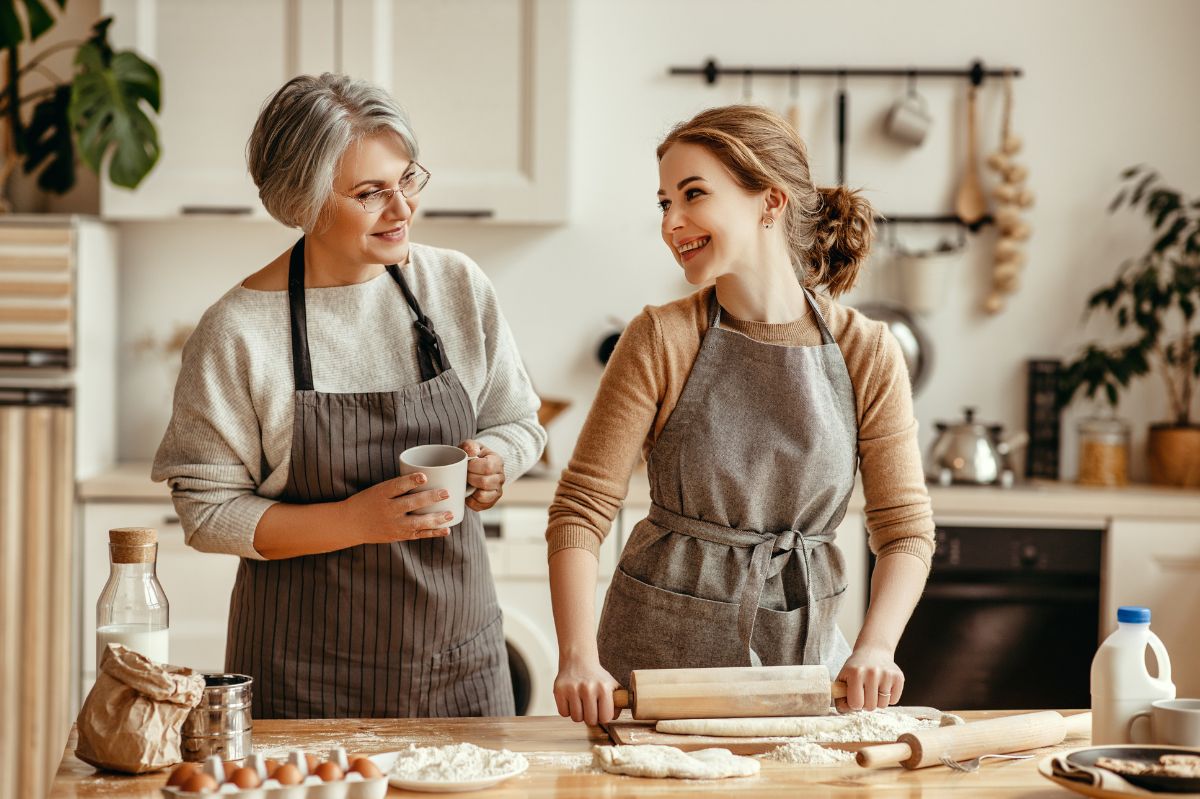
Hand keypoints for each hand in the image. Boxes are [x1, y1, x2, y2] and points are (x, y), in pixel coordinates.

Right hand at [340, 473, 454, 544]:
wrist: (351, 524)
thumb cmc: (369, 501)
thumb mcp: (379, 489)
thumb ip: (399, 486)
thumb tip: (428, 477)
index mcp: (381, 494)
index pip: (396, 486)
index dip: (410, 481)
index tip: (424, 476)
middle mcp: (387, 510)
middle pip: (410, 504)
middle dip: (429, 499)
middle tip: (446, 492)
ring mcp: (393, 525)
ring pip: (417, 522)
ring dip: (435, 519)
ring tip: (450, 514)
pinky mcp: (398, 536)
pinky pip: (418, 535)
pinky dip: (433, 533)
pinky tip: (446, 530)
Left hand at [460, 440, 504, 511]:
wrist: (476, 467)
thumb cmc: (472, 456)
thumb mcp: (471, 446)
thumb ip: (469, 446)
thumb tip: (472, 453)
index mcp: (497, 461)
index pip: (487, 467)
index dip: (472, 467)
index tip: (466, 464)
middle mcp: (501, 477)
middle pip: (485, 482)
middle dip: (470, 479)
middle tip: (464, 474)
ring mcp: (497, 491)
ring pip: (483, 496)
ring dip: (471, 490)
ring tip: (467, 483)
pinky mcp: (491, 502)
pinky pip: (480, 505)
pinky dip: (471, 501)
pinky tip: (468, 493)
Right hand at [553, 656, 621, 726]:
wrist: (579, 660)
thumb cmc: (597, 677)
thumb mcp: (612, 685)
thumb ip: (619, 702)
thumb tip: (616, 717)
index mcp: (604, 688)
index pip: (605, 718)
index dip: (603, 717)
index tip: (601, 711)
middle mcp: (588, 688)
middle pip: (590, 720)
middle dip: (591, 717)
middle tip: (590, 707)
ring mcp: (572, 689)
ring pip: (576, 718)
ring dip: (579, 714)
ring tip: (581, 703)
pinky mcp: (559, 690)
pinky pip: (563, 713)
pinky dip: (567, 710)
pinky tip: (571, 700)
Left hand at [835, 645, 904, 711]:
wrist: (873, 651)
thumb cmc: (856, 668)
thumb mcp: (843, 678)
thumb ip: (840, 696)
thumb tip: (844, 710)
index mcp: (855, 673)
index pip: (856, 704)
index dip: (854, 703)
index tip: (855, 695)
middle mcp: (872, 672)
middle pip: (870, 707)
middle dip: (866, 703)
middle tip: (865, 692)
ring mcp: (887, 674)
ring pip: (883, 705)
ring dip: (878, 701)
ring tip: (873, 688)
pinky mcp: (898, 677)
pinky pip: (894, 701)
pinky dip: (888, 698)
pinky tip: (883, 686)